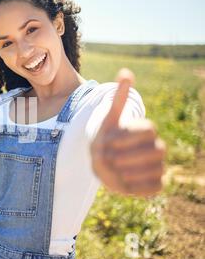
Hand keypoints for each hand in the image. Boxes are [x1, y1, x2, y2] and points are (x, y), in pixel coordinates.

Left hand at [90, 68, 166, 196]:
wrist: (101, 163)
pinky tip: (122, 181)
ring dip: (131, 170)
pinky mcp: (154, 184)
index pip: (149, 129)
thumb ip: (118, 98)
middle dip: (129, 155)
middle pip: (158, 151)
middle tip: (108, 157)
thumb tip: (125, 72)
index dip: (127, 136)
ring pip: (158, 169)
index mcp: (147, 130)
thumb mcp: (107, 119)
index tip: (108, 140)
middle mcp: (156, 147)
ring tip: (113, 168)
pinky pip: (154, 186)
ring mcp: (157, 166)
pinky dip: (137, 185)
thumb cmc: (105, 139)